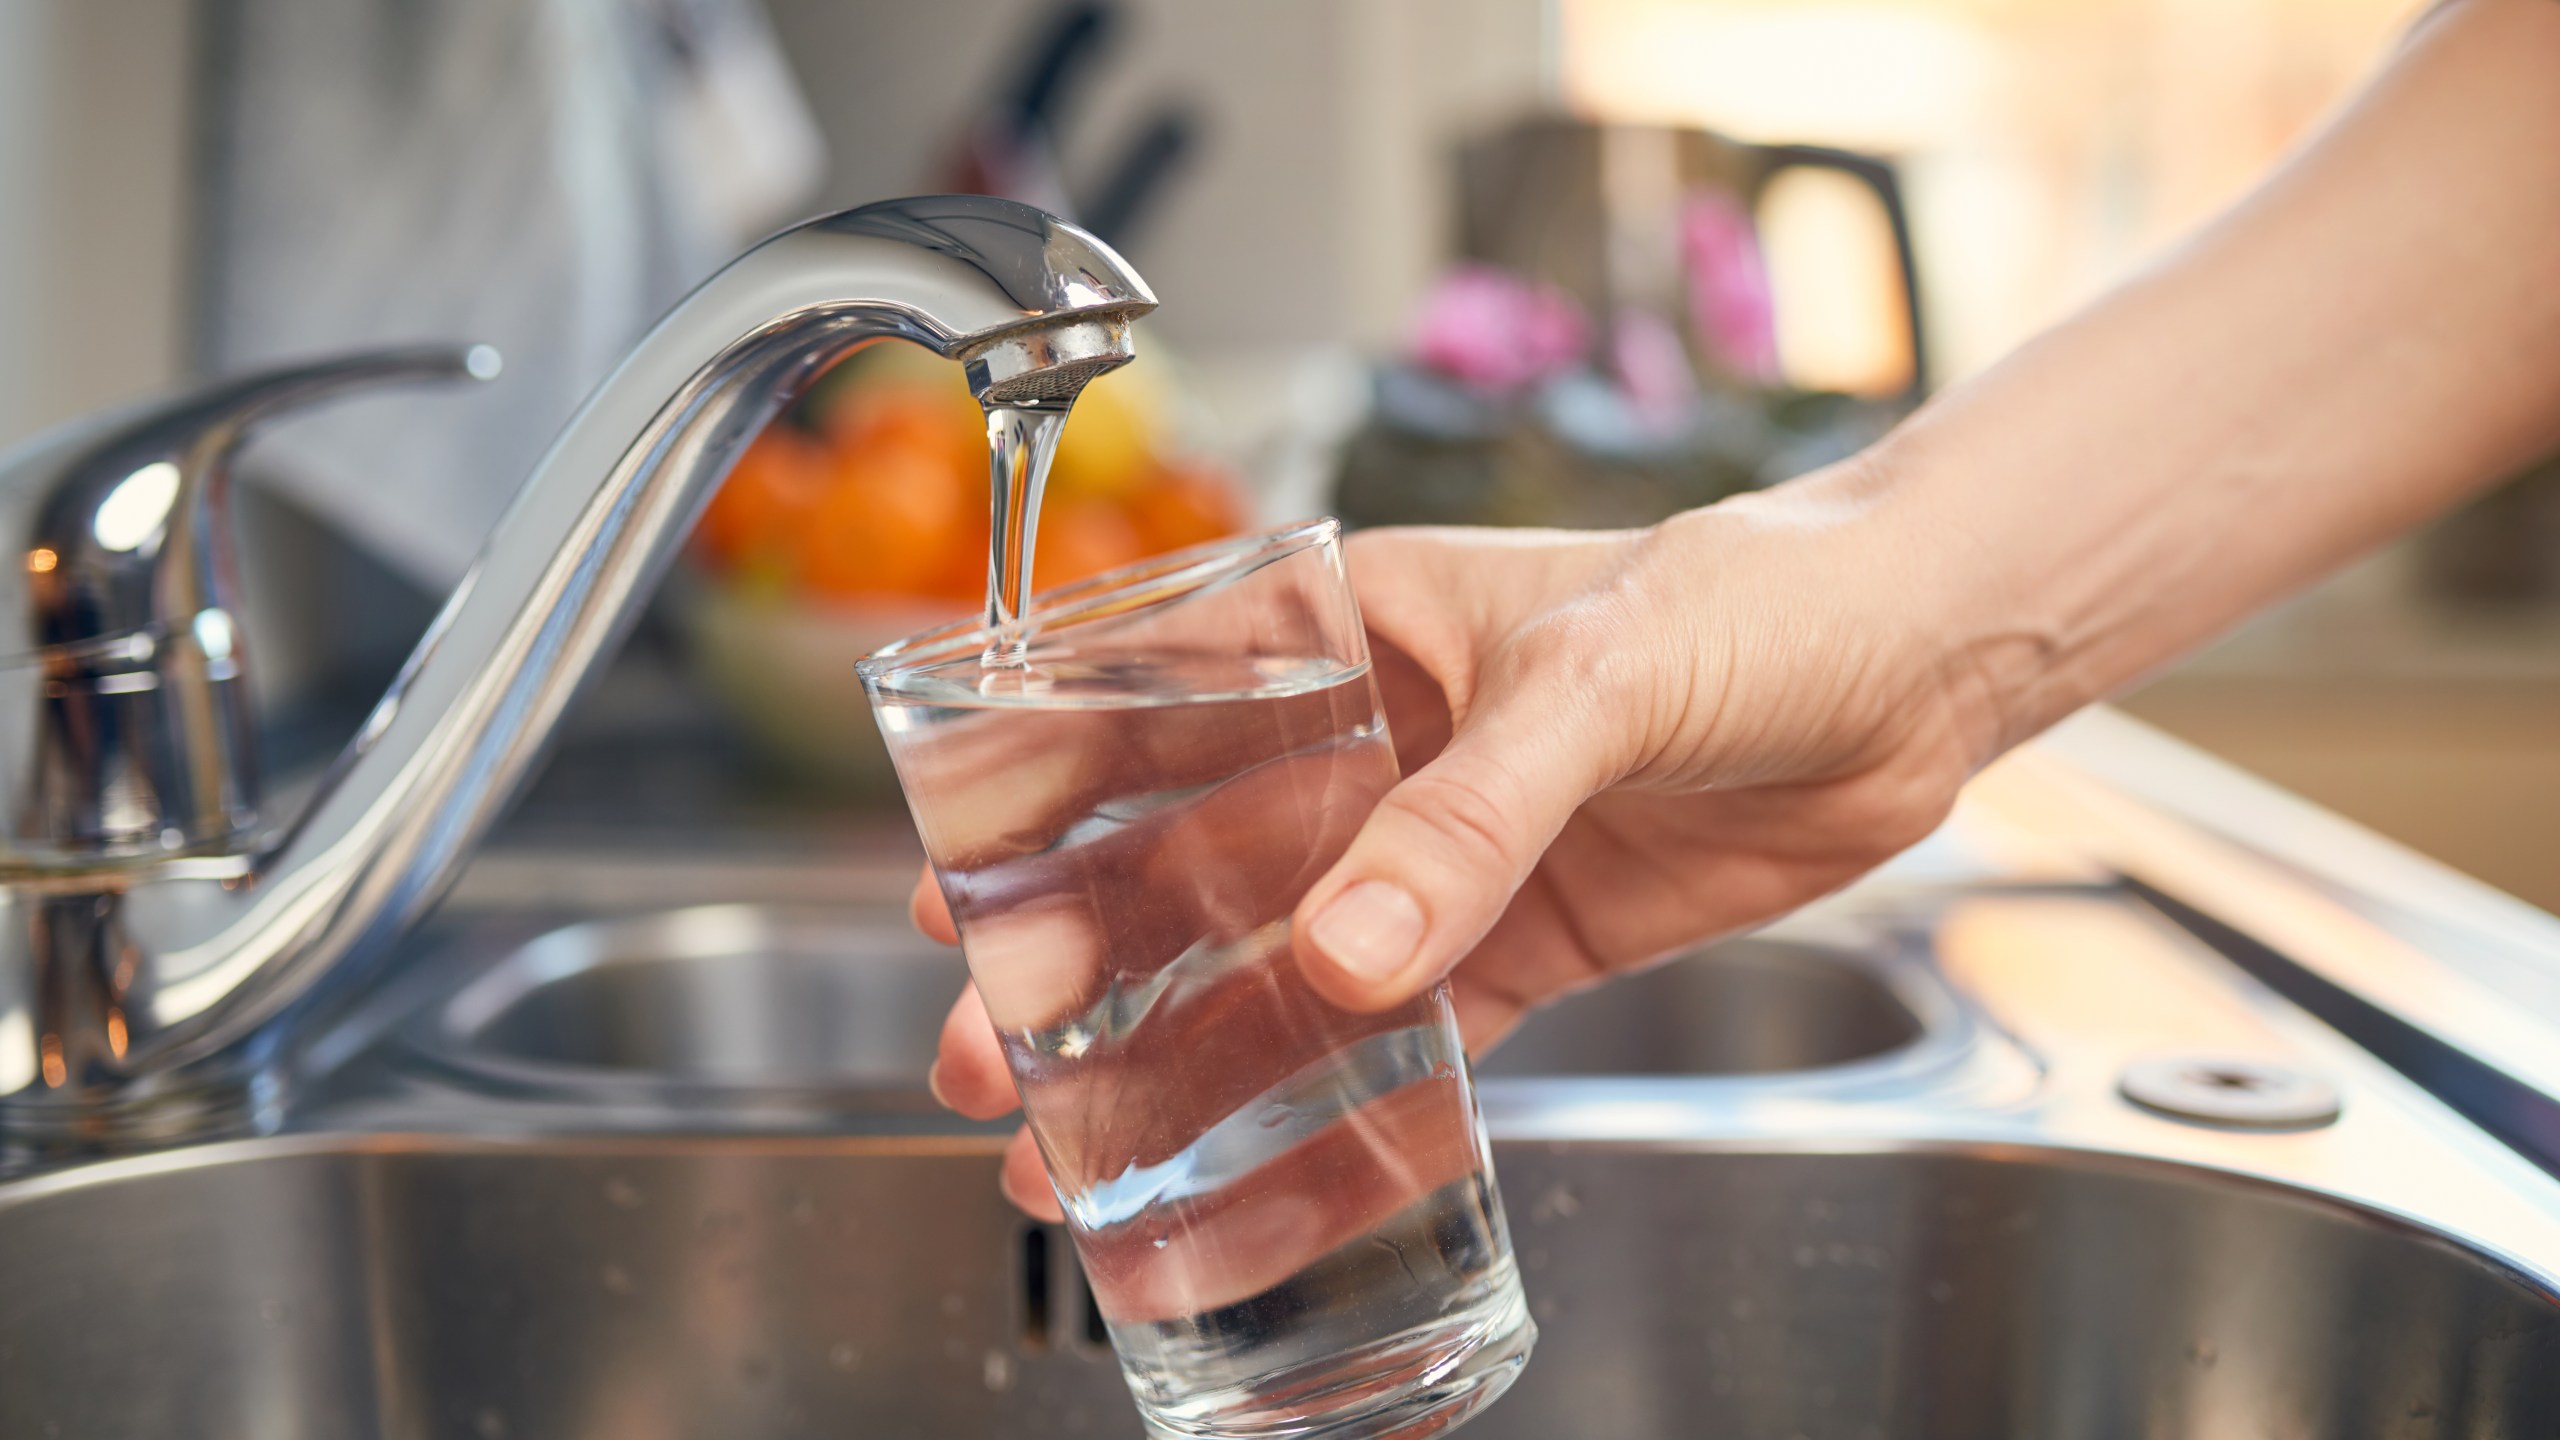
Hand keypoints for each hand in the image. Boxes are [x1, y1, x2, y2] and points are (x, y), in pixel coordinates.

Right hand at [917, 466, 2003, 1218]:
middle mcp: (1380, 741)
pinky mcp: (1522, 935)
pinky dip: (1341, 1094)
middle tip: (996, 1052)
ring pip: (1285, 958)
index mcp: (1358, 628)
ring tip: (1092, 1137)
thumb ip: (1471, 811)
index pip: (1161, 703)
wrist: (1918, 666)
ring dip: (1190, 1044)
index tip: (959, 879)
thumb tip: (1345, 949)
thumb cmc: (1758, 598)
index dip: (1046, 793)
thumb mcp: (1598, 678)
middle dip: (1088, 957)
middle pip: (1196, 856)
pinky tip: (1264, 1155)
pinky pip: (1412, 1030)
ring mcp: (1445, 846)